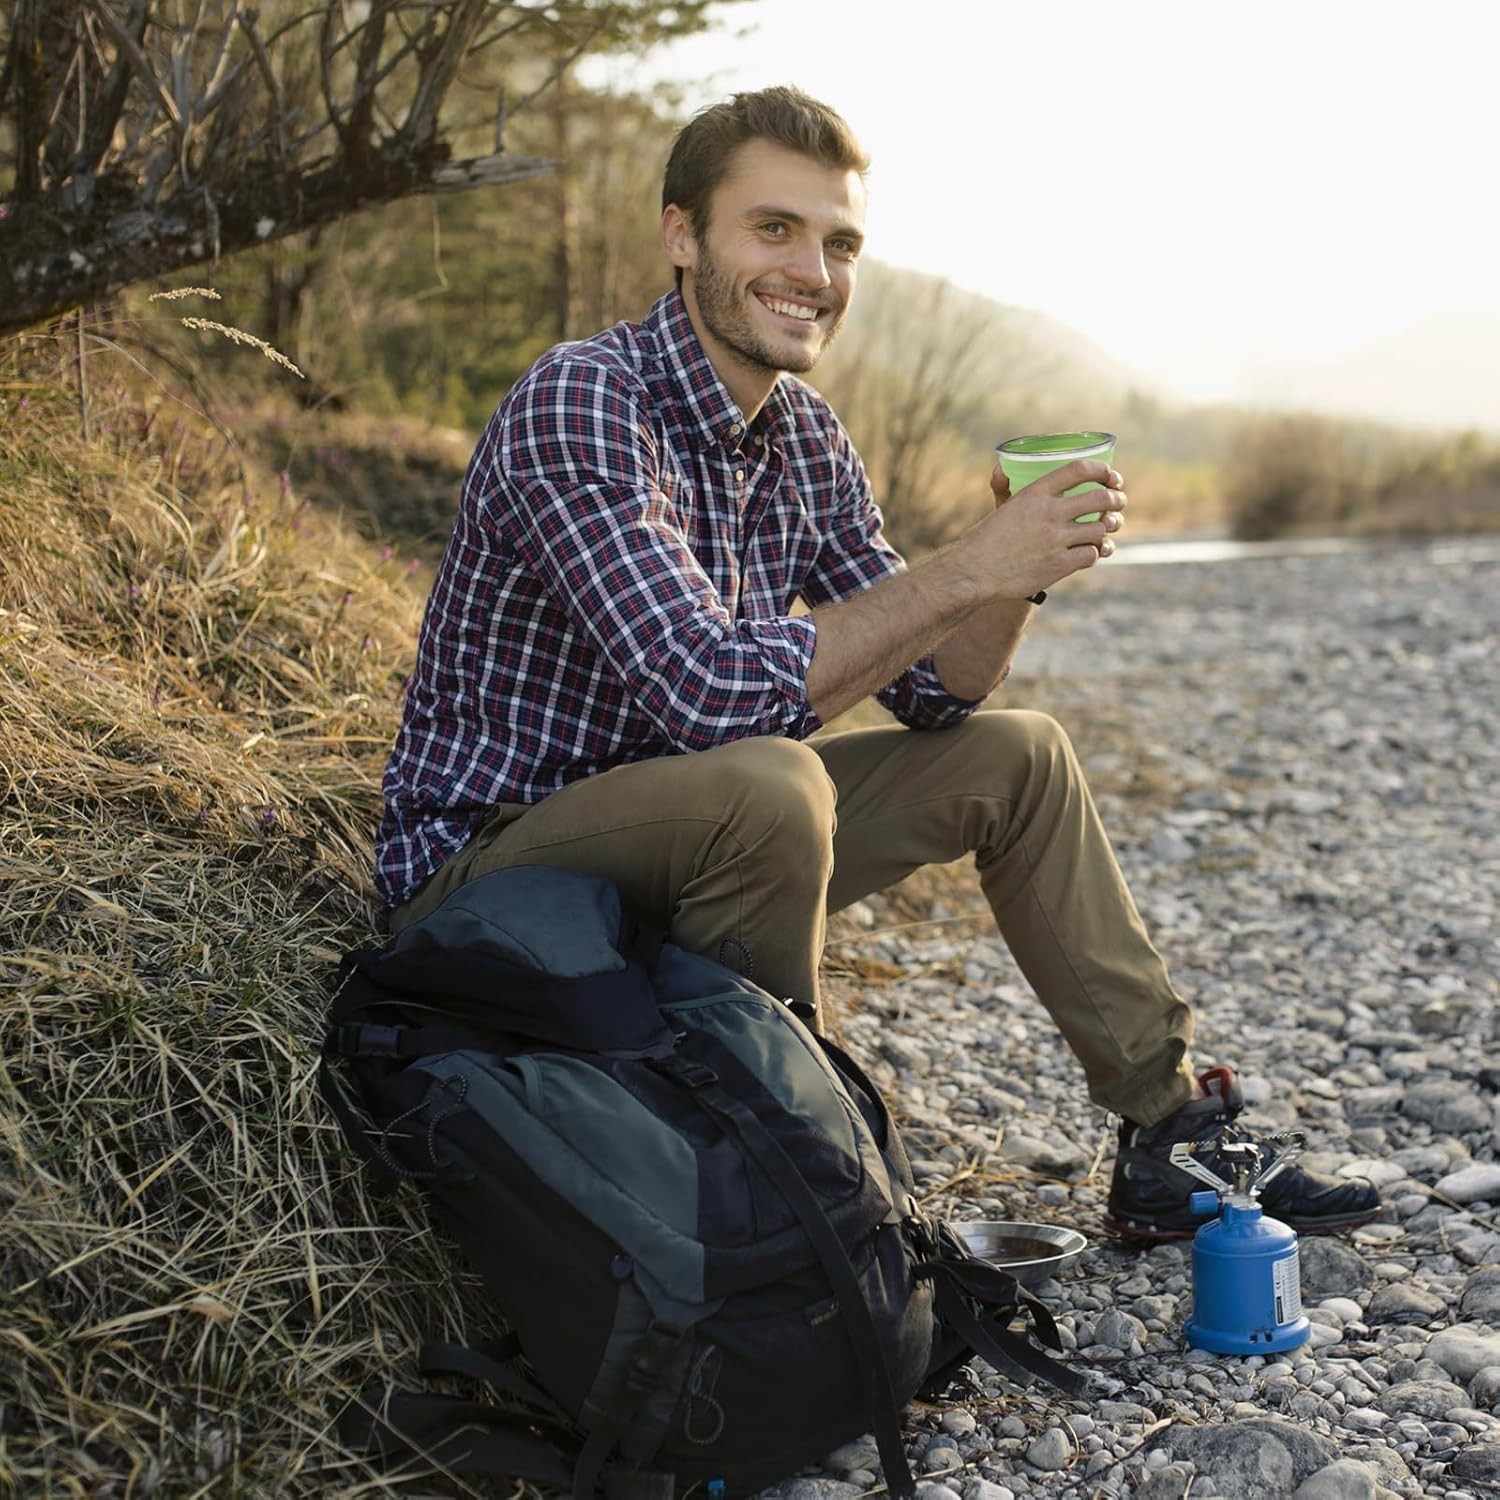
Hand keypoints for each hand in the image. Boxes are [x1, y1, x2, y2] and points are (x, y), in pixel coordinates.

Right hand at [972, 457, 1126, 598]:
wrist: (974, 572)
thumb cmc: (986, 540)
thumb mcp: (999, 509)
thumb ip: (1005, 488)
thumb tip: (1000, 468)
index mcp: (1034, 493)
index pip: (1079, 470)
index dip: (1102, 470)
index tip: (1110, 475)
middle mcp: (1049, 513)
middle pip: (1100, 498)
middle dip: (1117, 498)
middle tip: (1118, 502)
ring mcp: (1056, 540)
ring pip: (1100, 528)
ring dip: (1108, 528)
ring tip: (1107, 528)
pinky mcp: (1059, 565)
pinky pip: (1091, 554)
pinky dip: (1095, 552)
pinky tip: (1092, 551)